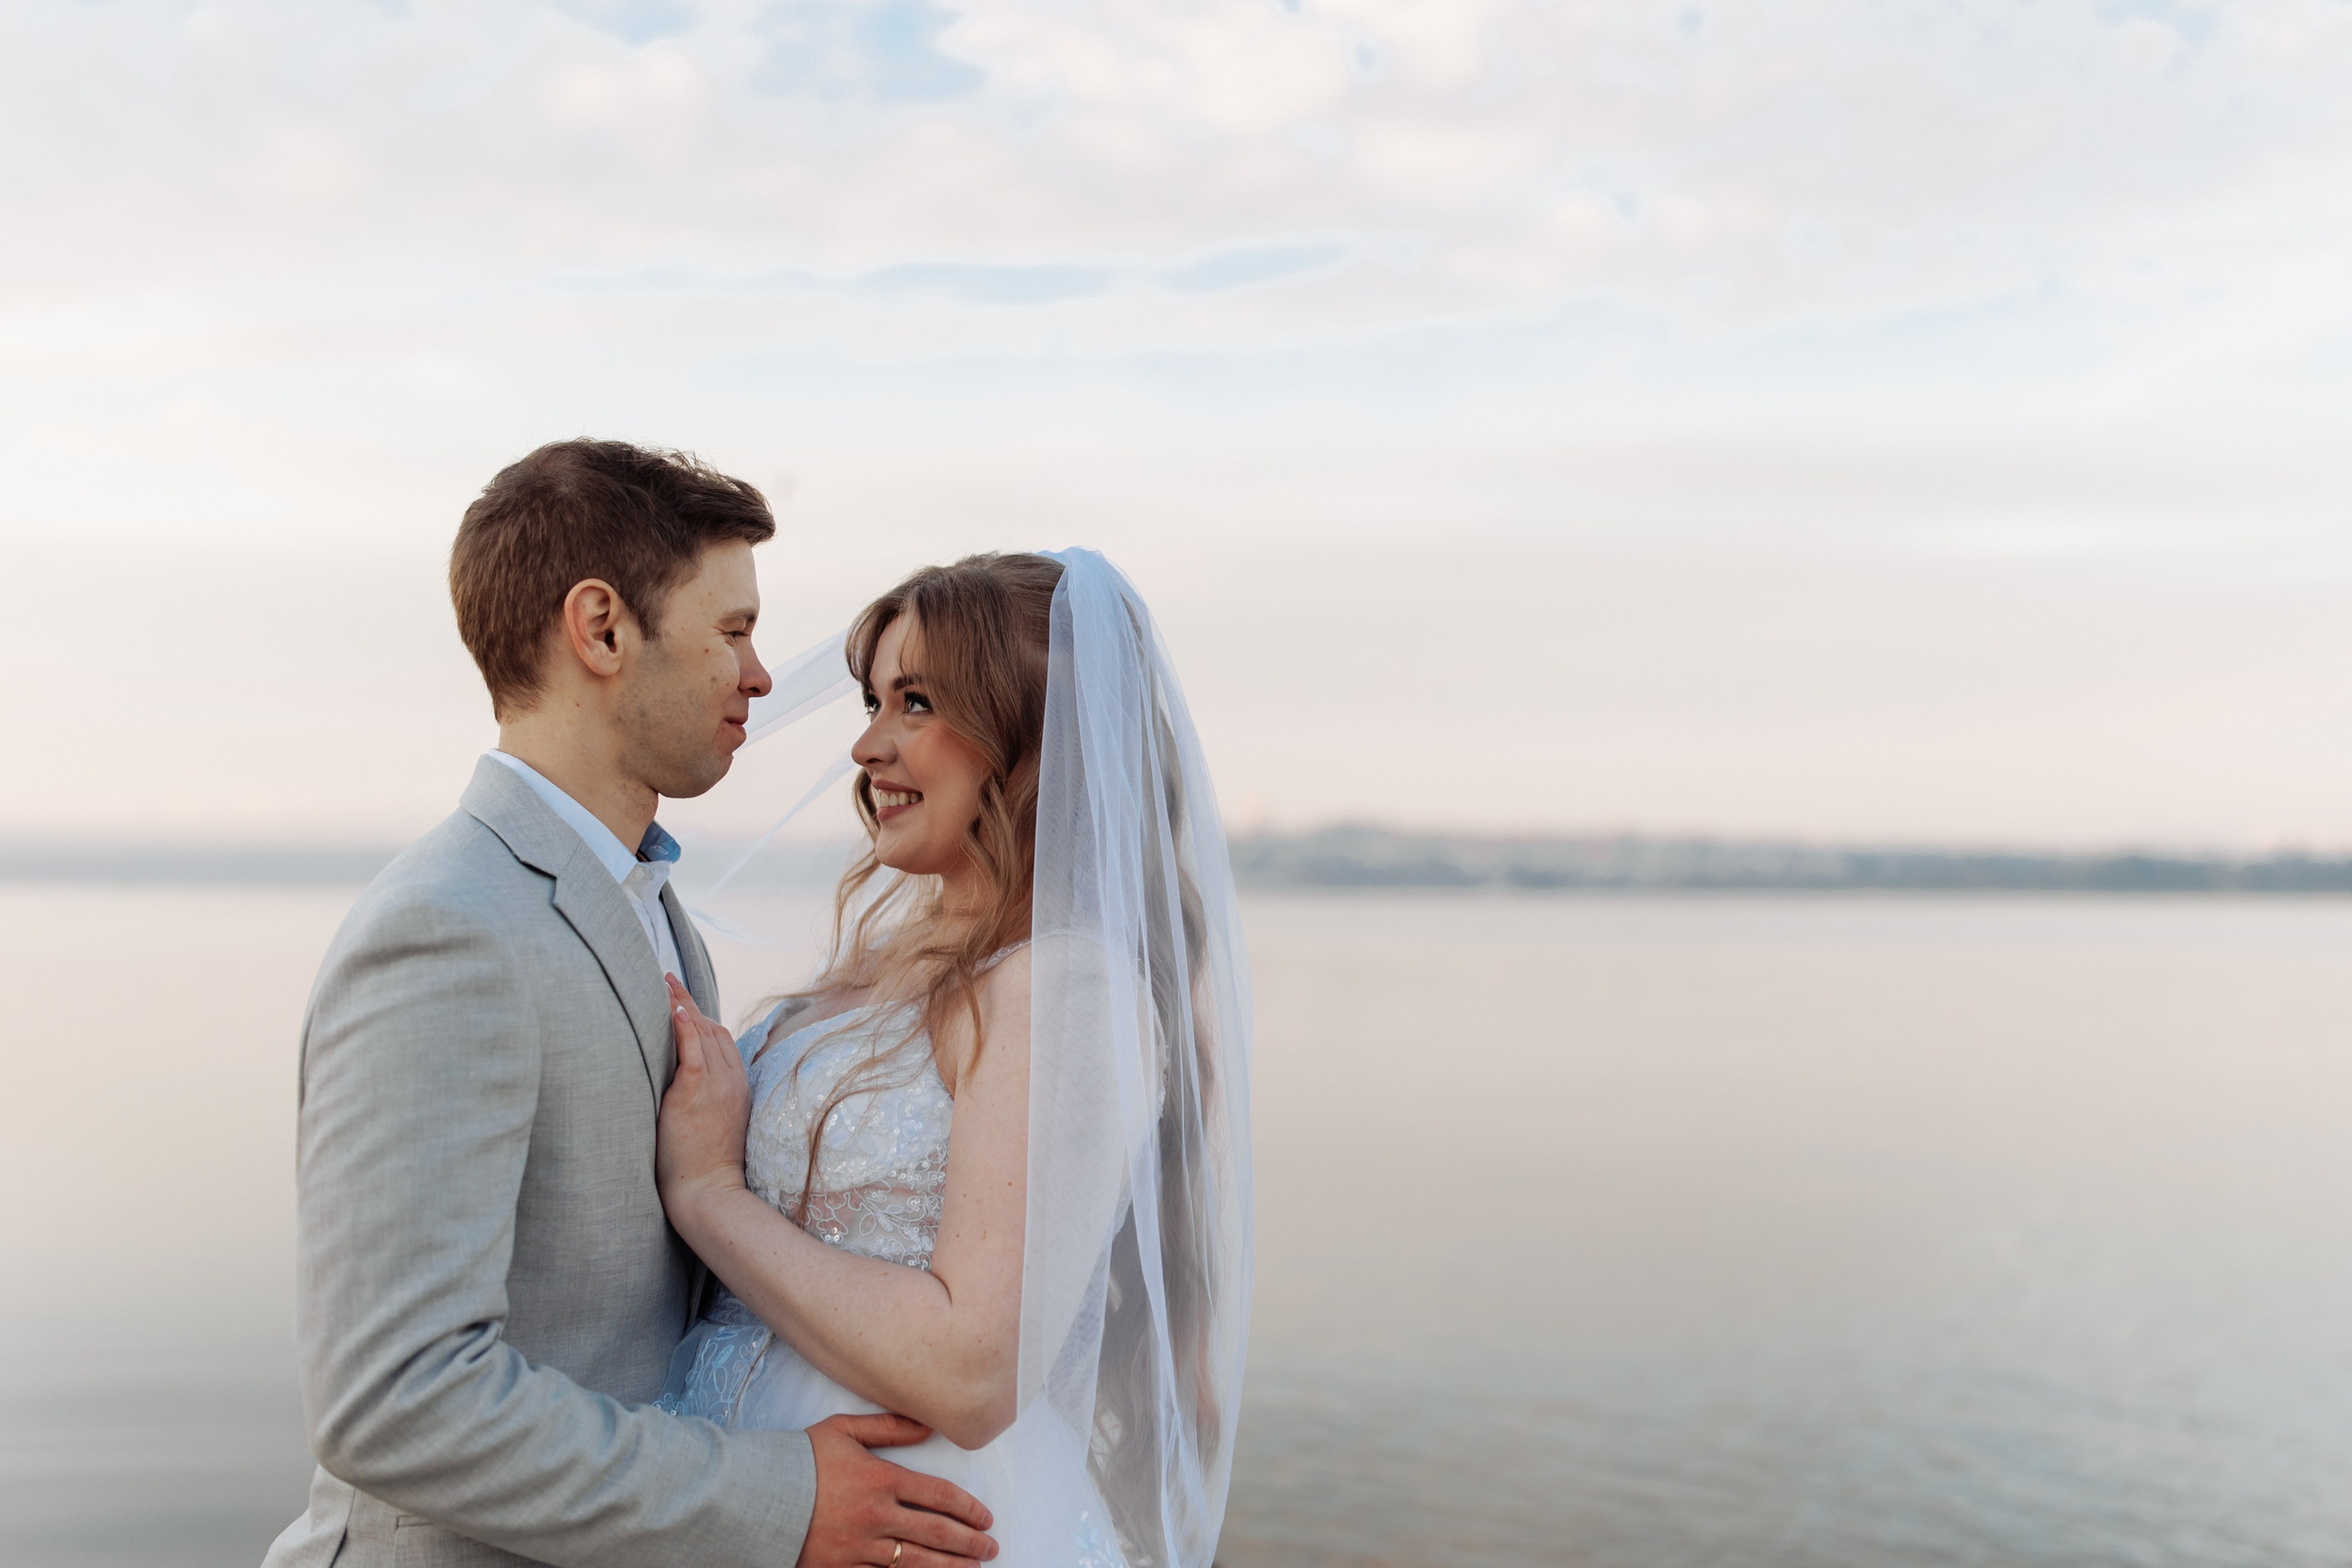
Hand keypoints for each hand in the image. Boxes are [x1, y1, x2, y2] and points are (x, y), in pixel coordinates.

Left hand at [655, 974, 751, 1224]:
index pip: (723, 1040)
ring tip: (663, 983)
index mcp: (738, 1088)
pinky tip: (674, 1009)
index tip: (686, 999)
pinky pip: (694, 1055)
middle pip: (713, 1030)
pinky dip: (686, 1029)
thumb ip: (710, 1101)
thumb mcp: (719, 1127)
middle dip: (690, 1002)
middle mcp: (731, 1082)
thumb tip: (685, 1088)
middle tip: (668, 979)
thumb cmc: (706, 1168)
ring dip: (683, 1005)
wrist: (709, 1192)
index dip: (703, 1016)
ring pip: (703, 1035)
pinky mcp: (695, 1096)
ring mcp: (716, 1088)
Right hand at [798, 1413, 997, 1567]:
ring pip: (916, 1562)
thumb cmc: (800, 1460)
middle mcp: (876, 1516)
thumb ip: (888, 1427)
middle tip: (990, 1549)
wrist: (754, 1496)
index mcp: (880, 1480)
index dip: (968, 1508)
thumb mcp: (843, 1431)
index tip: (986, 1518)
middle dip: (969, 1543)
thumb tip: (928, 1426)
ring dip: (949, 1567)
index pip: (939, 1496)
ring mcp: (859, 1548)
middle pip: (936, 1533)